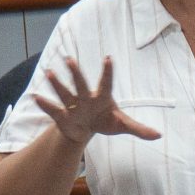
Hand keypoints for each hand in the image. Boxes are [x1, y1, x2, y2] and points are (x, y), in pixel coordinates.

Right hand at [30, 56, 160, 145]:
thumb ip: (139, 128)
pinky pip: (54, 109)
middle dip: (75, 73)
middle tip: (69, 60)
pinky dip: (46, 104)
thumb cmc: (105, 121)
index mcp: (103, 97)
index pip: (107, 83)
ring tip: (49, 73)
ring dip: (57, 84)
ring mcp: (73, 105)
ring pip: (65, 93)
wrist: (87, 130)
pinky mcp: (63, 115)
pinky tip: (36, 97)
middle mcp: (86, 98)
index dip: (108, 72)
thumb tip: (159, 135)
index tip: (109, 58)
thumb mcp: (122, 125)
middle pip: (81, 84)